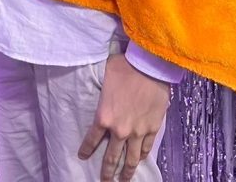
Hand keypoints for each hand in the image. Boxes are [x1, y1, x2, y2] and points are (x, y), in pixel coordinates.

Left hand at [77, 53, 170, 181]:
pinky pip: (146, 148)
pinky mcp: (152, 129)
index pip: (91, 139)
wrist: (150, 66)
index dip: (86, 149)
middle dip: (106, 171)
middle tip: (104, 180)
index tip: (82, 156)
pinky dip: (142, 156)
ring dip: (126, 172)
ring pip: (131, 159)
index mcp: (104, 116)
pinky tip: (140, 160)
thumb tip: (100, 85)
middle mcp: (119, 130)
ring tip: (123, 180)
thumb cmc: (125, 66)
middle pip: (111, 157)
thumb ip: (103, 88)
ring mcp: (137, 132)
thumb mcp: (105, 75)